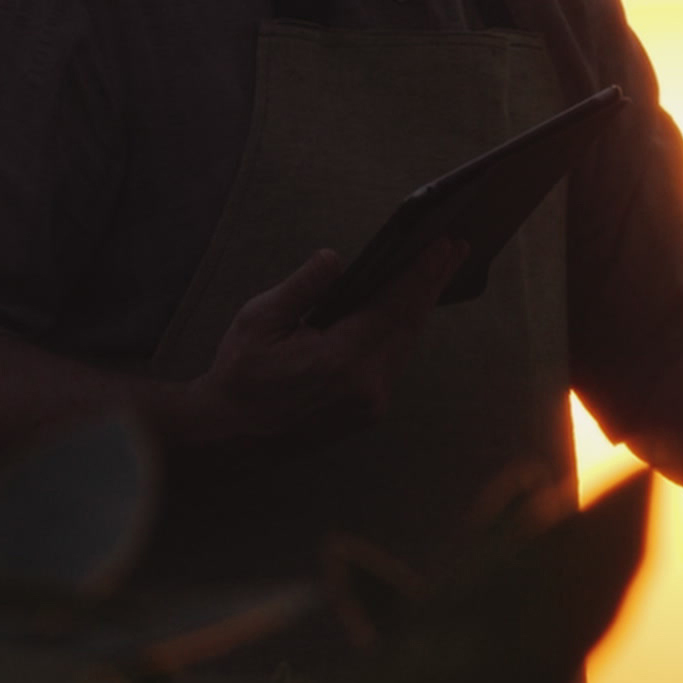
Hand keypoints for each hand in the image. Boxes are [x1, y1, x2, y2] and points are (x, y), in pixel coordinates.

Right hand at [176, 243, 456, 447]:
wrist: (229, 436)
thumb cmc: (240, 375)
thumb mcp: (260, 319)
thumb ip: (303, 286)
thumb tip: (334, 258)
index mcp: (340, 360)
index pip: (395, 306)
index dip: (423, 273)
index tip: (446, 246)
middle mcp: (366, 385)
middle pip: (410, 325)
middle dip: (432, 284)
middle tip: (453, 249)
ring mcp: (370, 403)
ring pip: (405, 345)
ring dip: (419, 307)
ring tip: (434, 273)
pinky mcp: (368, 413)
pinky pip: (394, 362)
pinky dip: (401, 332)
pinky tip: (404, 311)